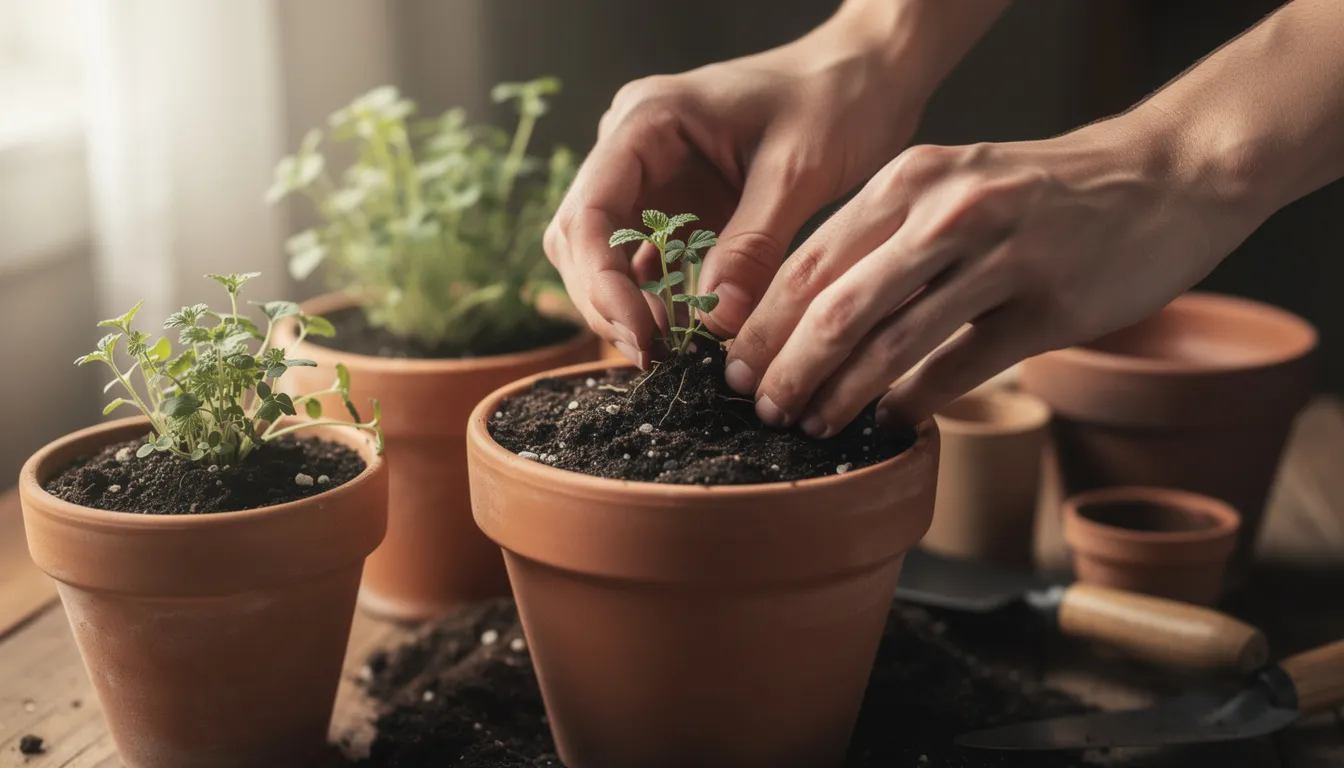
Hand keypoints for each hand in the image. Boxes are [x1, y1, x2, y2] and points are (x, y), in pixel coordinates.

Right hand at [544, 15, 928, 366]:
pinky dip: (661, 301)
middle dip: (607, 303)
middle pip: (582, 240)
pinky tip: (688, 333)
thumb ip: (755, 244)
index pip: (589, 212)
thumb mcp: (799, 170)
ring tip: (672, 353)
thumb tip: (718, 323)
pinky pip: (649, 263)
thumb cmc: (836, 98)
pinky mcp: (679, 207)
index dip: (601, 282)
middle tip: (655, 357)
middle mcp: (633, 148)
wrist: (868, 74)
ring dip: (629, 307)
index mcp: (646, 121)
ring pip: (607, 257)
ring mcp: (652, 178)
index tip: (642, 337)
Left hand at [724, 116, 1260, 433]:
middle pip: (837, 307)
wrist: (1161, 176)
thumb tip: (804, 312)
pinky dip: (913, 404)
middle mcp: (948, 212)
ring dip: (839, 395)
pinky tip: (890, 425)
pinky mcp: (1049, 305)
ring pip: (892, 343)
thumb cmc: (1038, 191)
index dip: (763, 323)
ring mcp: (1001, 258)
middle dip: (787, 368)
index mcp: (910, 180)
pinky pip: (958, 367)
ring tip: (811, 425)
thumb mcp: (951, 183)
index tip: (734, 367)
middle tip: (762, 407)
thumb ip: (883, 236)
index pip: (811, 262)